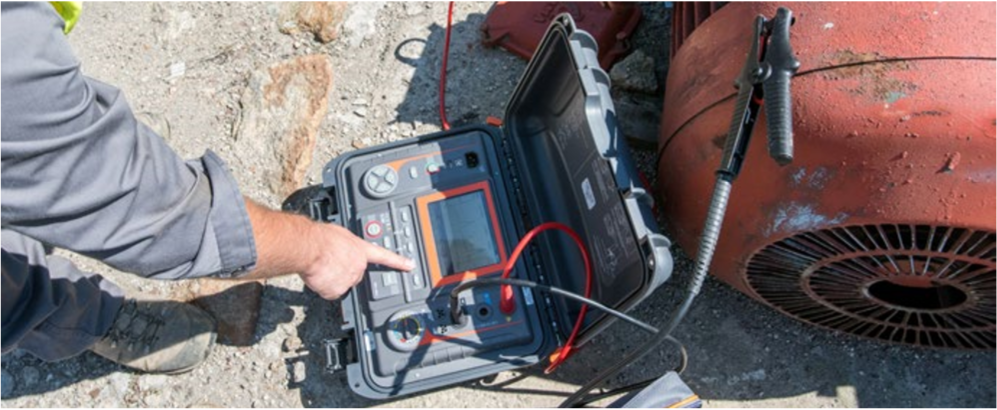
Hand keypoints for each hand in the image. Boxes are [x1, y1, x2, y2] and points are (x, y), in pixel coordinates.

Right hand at [299, 223, 414, 299]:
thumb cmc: (321, 237)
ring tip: (322, 267)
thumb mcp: (341, 234)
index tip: (410, 265)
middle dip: (345, 271)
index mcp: (361, 250)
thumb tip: (344, 246)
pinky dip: (324, 287)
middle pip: (356, 274)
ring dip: (333, 278)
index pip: (385, 256)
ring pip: (342, 283)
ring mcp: (349, 279)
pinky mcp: (337, 290)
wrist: (310, 247)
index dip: (399, 262)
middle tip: (331, 262)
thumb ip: (348, 243)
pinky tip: (319, 276)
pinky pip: (331, 291)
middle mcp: (358, 265)